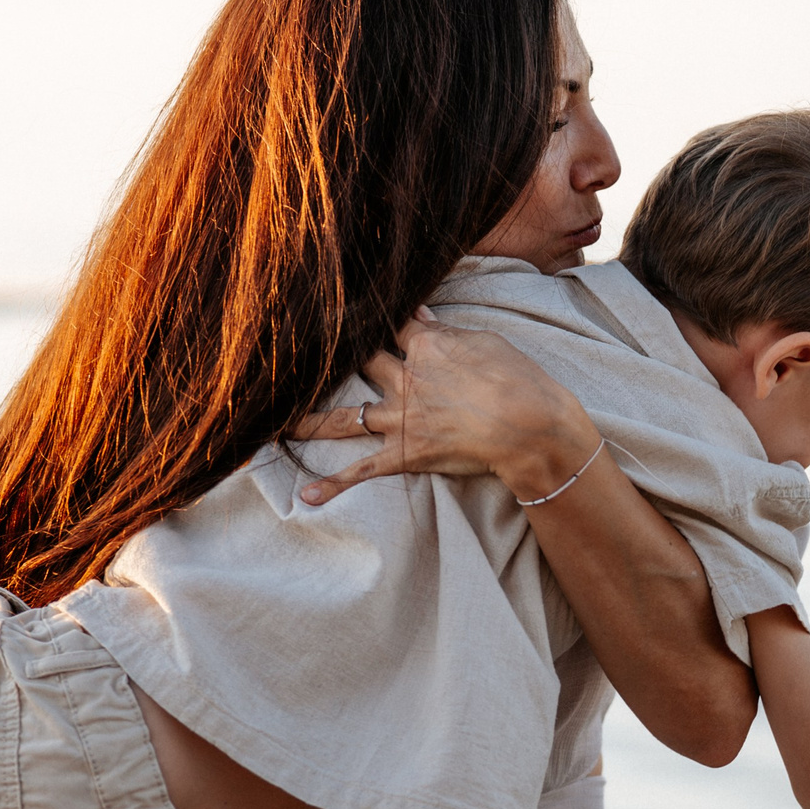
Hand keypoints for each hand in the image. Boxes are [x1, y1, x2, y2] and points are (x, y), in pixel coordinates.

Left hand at [292, 312, 597, 505]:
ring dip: (310, 422)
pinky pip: (363, 470)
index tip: (349, 310)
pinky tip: (306, 498)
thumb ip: (448, 332)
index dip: (372, 317)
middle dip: (333, 359)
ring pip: (344, 417)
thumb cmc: (519, 379)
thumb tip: (423, 315)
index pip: (391, 325)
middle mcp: (406, 379)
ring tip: (279, 425)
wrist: (530, 424)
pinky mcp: (405, 453)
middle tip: (300, 354)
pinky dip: (334, 485)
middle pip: (360, 364)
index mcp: (427, 346)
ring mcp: (402, 418)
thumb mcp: (486, 342)